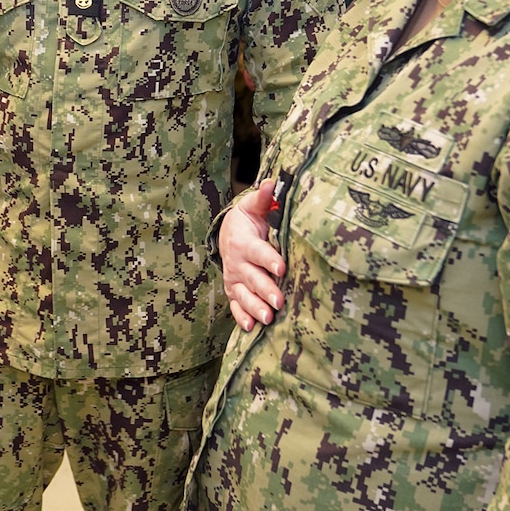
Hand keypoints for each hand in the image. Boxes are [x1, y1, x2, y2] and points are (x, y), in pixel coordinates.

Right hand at [220, 180, 285, 332]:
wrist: (227, 236)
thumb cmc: (247, 221)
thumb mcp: (252, 208)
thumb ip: (262, 199)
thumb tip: (271, 183)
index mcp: (244, 242)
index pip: (258, 252)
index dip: (269, 259)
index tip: (282, 266)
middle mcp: (237, 264)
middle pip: (252, 278)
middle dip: (265, 290)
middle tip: (279, 301)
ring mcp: (234, 280)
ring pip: (243, 296)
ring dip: (255, 308)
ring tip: (268, 318)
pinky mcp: (233, 292)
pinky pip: (236, 307)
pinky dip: (241, 317)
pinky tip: (251, 327)